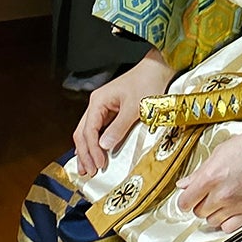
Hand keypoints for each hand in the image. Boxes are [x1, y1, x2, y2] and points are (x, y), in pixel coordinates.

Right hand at [72, 50, 172, 175]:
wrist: (158, 69)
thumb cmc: (148, 83)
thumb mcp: (135, 108)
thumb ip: (119, 127)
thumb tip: (103, 146)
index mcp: (98, 101)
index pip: (89, 131)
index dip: (92, 150)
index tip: (99, 165)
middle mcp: (96, 104)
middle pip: (83, 132)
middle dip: (84, 153)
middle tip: (89, 172)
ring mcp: (102, 107)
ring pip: (87, 132)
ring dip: (87, 150)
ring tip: (87, 168)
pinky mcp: (111, 110)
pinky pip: (98, 129)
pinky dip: (95, 143)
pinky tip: (94, 154)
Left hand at [171, 126, 241, 231]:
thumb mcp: (221, 152)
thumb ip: (200, 171)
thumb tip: (184, 184)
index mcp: (211, 176)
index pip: (185, 202)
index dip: (186, 199)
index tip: (190, 196)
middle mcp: (222, 194)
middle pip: (198, 212)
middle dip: (201, 203)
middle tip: (209, 194)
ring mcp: (236, 205)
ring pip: (212, 221)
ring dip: (214, 212)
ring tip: (223, 200)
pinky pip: (229, 228)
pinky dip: (227, 221)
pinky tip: (231, 210)